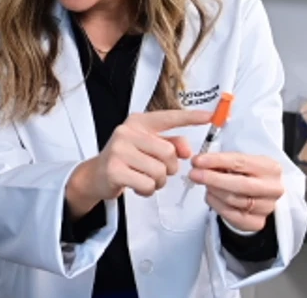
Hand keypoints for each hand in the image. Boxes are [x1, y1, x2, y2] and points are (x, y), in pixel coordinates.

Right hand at [66, 109, 212, 218]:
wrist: (95, 175)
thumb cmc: (126, 159)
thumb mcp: (147, 146)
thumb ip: (169, 143)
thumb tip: (187, 150)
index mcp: (138, 123)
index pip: (168, 117)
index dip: (190, 117)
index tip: (210, 116)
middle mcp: (127, 132)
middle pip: (168, 152)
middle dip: (169, 168)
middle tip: (158, 172)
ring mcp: (119, 151)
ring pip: (159, 171)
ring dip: (158, 182)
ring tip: (146, 179)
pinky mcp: (115, 170)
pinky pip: (147, 184)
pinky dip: (147, 190)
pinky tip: (137, 186)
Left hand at [189, 152, 284, 231]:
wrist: (257, 194)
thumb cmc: (247, 175)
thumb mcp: (238, 162)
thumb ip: (222, 162)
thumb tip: (200, 163)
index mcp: (271, 168)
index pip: (241, 162)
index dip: (217, 161)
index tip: (198, 161)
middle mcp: (273, 188)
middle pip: (241, 184)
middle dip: (213, 178)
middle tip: (194, 174)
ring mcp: (267, 207)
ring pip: (234, 199)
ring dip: (213, 190)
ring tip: (205, 184)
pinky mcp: (257, 222)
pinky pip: (231, 215)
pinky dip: (216, 204)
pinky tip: (211, 196)